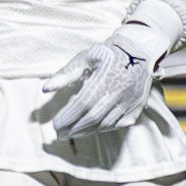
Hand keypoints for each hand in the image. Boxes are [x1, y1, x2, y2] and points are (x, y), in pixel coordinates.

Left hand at [42, 24, 158, 139]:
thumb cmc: (108, 54)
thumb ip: (66, 74)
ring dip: (86, 131)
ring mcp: (130, 101)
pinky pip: (118, 124)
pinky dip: (102, 128)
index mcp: (105, 77)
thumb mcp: (85, 57)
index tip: (55, 124)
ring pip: (106, 124)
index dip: (68, 116)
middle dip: (74, 128)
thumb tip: (45, 89)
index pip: (83, 104)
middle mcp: (119, 92)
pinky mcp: (136, 107)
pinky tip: (90, 128)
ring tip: (71, 133)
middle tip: (59, 133)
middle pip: (94, 117)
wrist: (139, 51)